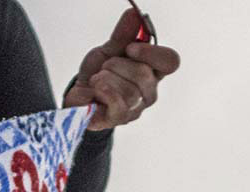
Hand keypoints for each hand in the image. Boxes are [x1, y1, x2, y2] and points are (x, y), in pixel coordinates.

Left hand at [63, 8, 179, 131]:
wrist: (79, 96)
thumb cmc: (100, 75)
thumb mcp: (109, 50)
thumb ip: (123, 34)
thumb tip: (134, 14)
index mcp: (153, 72)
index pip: (170, 61)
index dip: (151, 52)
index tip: (130, 48)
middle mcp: (149, 92)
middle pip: (144, 74)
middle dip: (117, 64)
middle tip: (105, 67)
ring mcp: (136, 108)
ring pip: (129, 90)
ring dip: (105, 78)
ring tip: (97, 80)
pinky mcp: (119, 119)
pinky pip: (118, 104)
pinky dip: (103, 91)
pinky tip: (95, 90)